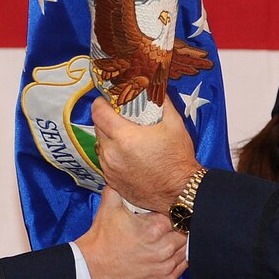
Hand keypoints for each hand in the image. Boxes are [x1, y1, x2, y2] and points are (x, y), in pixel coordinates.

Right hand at [75, 188, 186, 278]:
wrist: (93, 267)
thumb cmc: (102, 237)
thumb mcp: (109, 205)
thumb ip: (121, 186)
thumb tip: (127, 173)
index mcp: (155, 228)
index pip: (178, 215)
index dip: (173, 212)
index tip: (166, 212)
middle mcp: (164, 248)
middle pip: (186, 233)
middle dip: (179, 228)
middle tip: (168, 226)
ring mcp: (165, 266)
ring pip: (187, 250)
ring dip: (181, 244)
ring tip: (169, 239)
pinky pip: (183, 267)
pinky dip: (180, 259)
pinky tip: (171, 253)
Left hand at [91, 98, 202, 212]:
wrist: (180, 192)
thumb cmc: (178, 158)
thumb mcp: (174, 123)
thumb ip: (160, 101)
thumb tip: (153, 86)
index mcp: (124, 136)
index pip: (97, 111)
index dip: (102, 102)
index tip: (110, 101)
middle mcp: (112, 153)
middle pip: (97, 127)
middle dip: (107, 120)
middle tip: (122, 119)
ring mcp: (110, 169)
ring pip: (101, 145)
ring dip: (109, 139)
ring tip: (126, 139)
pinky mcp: (112, 182)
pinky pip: (105, 162)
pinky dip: (113, 156)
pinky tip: (128, 156)